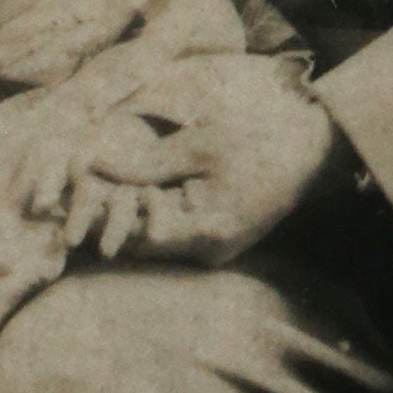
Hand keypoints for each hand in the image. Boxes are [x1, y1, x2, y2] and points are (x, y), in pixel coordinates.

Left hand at [72, 58, 352, 266]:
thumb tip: (93, 165)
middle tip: (79, 183)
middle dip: (110, 213)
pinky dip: (152, 209)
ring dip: (128, 211)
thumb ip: (146, 162)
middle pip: (140, 242)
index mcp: (205, 233)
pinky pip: (173, 230)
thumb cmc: (261, 140)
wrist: (314, 150)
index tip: (77, 183)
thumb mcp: (200, 145)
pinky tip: (136, 186)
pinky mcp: (217, 236)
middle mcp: (207, 252)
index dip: (102, 212)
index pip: (134, 236)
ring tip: (103, 181)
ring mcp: (214, 247)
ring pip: (154, 237)